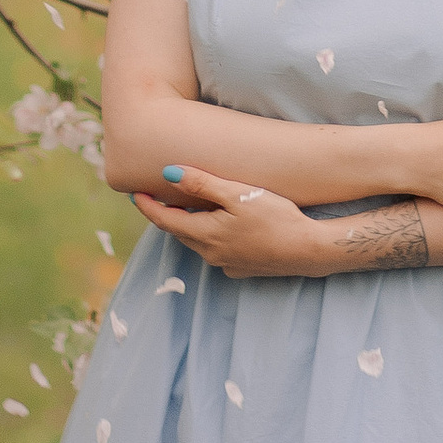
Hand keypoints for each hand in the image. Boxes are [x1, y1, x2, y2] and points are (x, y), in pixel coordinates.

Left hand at [132, 170, 339, 277]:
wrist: (308, 250)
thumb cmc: (275, 217)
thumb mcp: (236, 193)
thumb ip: (201, 184)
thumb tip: (167, 173)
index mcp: (205, 235)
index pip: (165, 221)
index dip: (148, 207)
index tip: (134, 194)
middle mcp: (210, 254)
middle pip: (181, 232)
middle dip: (167, 215)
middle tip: (157, 197)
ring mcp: (227, 264)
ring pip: (198, 242)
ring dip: (190, 226)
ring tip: (187, 207)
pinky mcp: (242, 269)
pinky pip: (217, 251)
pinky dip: (211, 237)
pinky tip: (221, 226)